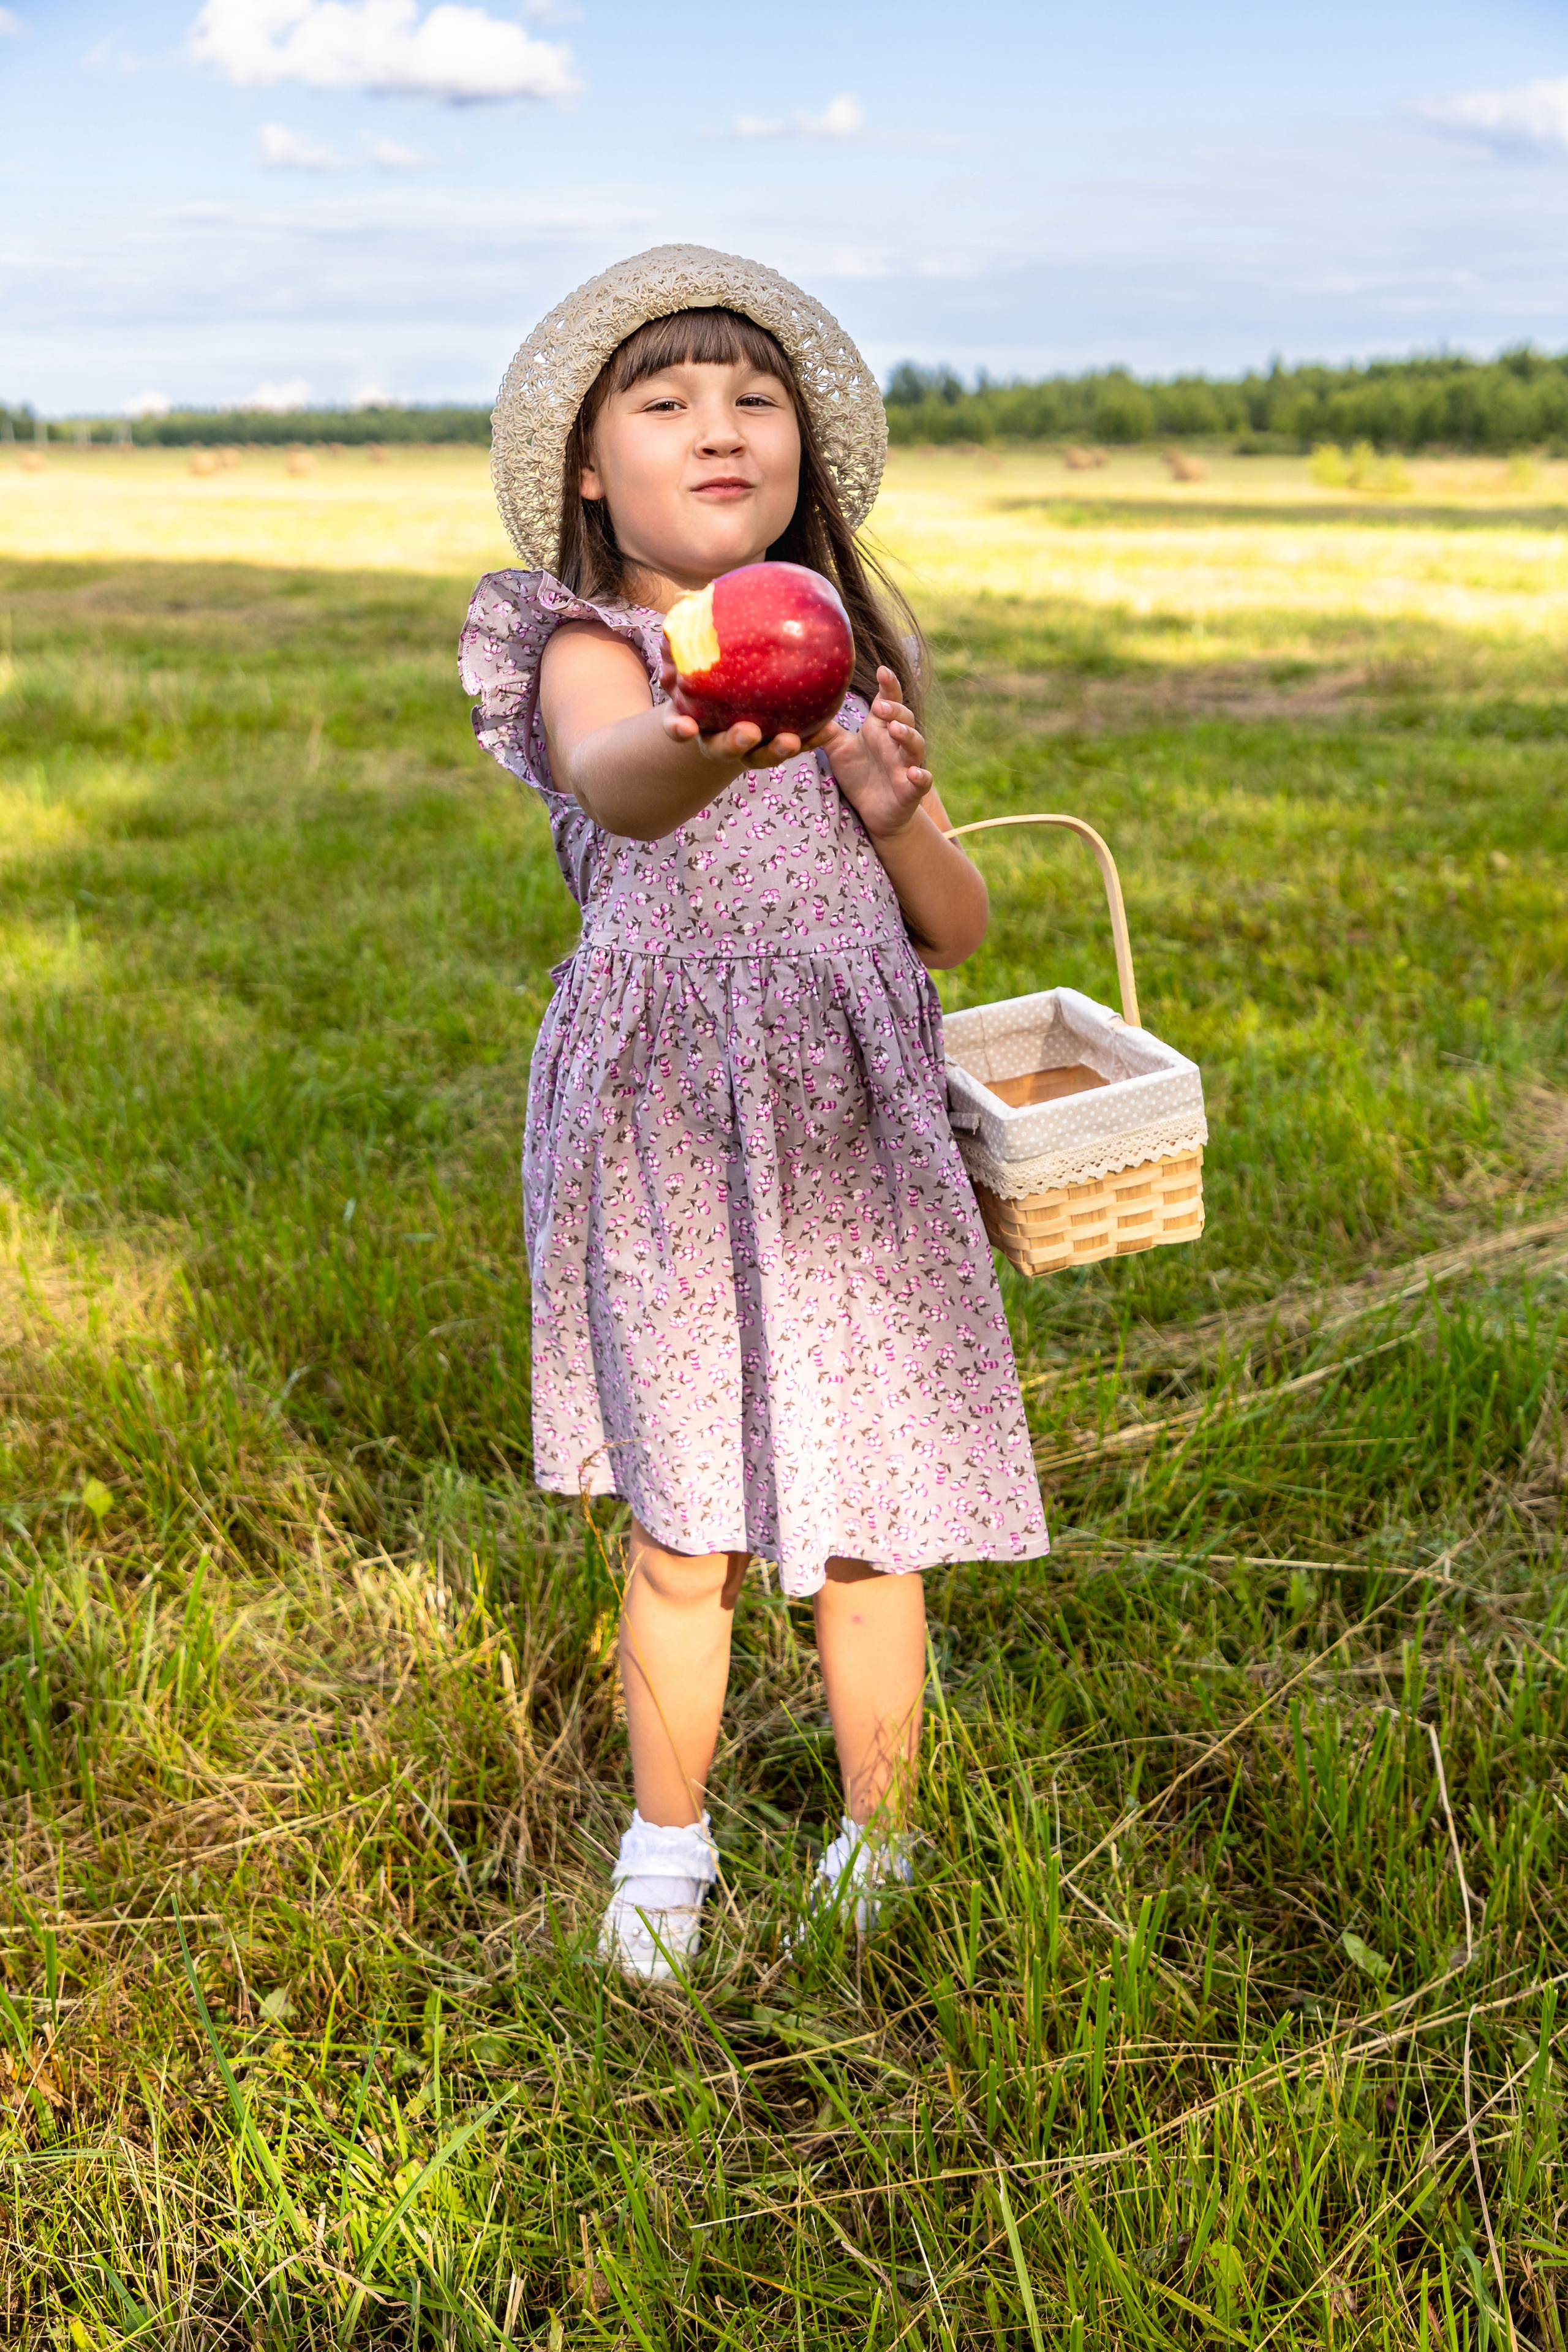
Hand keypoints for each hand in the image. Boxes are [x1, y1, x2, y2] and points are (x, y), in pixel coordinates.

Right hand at [656, 650, 821, 770]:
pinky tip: (828, 729)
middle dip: (734, 744)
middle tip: (748, 732)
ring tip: (790, 740)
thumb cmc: (712, 663)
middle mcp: (718, 738)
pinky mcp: (777, 743)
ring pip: (760, 756)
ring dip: (775, 751)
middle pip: (722, 749)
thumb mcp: (697, 649)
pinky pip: (796, 743)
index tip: (686, 728)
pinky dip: (811, 739)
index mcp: (692, 719)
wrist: (738, 688)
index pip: (678, 727)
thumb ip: (689, 635)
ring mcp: (750, 745)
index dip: (679, 730)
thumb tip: (683, 608)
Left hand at [815, 666, 932, 840]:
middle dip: (895, 710)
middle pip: (904, 718)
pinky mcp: (911, 791)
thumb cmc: (860, 776)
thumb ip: (828, 730)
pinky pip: (922, 782)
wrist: (875, 813)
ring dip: (908, 736)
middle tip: (880, 706)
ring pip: (916, 745)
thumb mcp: (839, 750)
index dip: (889, 685)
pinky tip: (915, 773)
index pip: (889, 701)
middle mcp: (897, 744)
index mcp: (881, 730)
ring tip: (896, 729)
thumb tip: (809, 707)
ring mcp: (906, 766)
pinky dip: (921, 777)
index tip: (882, 670)